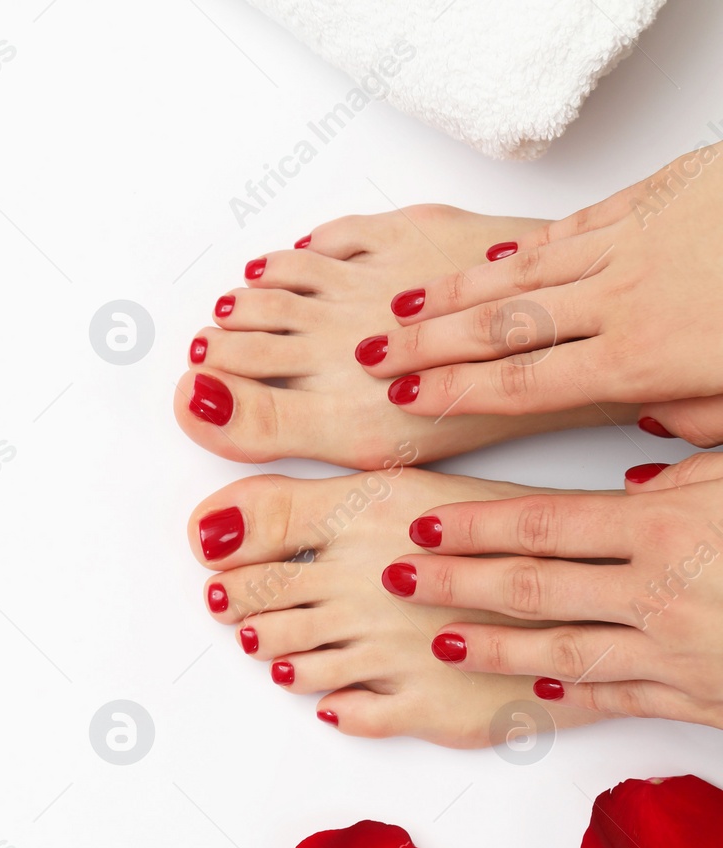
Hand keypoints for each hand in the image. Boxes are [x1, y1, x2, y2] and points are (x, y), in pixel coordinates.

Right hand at [355, 147, 722, 437]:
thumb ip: (695, 427)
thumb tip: (643, 439)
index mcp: (647, 359)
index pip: (521, 383)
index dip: (452, 392)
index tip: (405, 397)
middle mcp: (625, 297)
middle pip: (500, 325)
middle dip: (427, 342)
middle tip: (374, 352)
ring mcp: (639, 239)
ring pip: (522, 269)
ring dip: (456, 291)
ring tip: (407, 305)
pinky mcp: (663, 192)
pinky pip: (573, 224)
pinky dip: (523, 246)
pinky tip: (491, 257)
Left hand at [377, 452, 722, 729]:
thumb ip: (684, 481)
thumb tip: (630, 483)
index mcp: (664, 527)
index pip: (542, 524)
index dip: (473, 526)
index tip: (422, 527)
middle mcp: (657, 591)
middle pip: (531, 586)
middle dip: (454, 583)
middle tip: (397, 578)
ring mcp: (673, 651)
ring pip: (561, 651)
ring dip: (493, 650)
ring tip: (440, 643)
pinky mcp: (695, 698)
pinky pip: (618, 697)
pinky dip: (571, 696)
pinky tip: (534, 693)